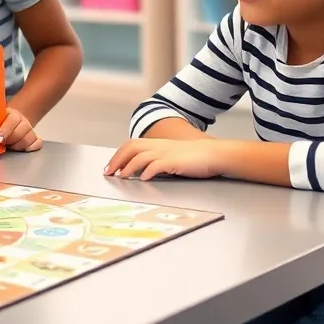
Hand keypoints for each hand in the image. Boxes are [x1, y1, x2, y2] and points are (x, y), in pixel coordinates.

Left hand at [0, 107, 41, 151]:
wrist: (13, 120)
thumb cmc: (0, 122)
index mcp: (12, 115)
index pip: (11, 121)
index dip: (4, 131)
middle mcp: (23, 122)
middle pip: (20, 132)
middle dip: (10, 141)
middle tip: (2, 143)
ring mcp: (30, 130)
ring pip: (29, 139)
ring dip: (17, 146)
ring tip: (9, 145)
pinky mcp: (36, 138)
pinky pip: (37, 144)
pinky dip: (29, 148)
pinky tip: (21, 148)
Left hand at [104, 138, 224, 180]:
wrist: (215, 154)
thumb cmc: (195, 158)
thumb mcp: (172, 156)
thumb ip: (158, 160)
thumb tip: (142, 172)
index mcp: (157, 144)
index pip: (131, 145)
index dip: (119, 155)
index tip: (110, 166)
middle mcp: (159, 146)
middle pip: (131, 148)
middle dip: (117, 160)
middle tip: (108, 172)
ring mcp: (166, 153)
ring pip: (140, 156)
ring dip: (128, 166)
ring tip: (121, 176)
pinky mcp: (175, 161)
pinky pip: (157, 165)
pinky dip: (148, 171)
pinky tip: (143, 178)